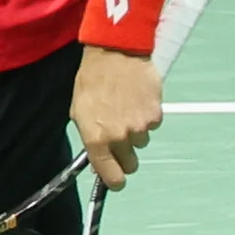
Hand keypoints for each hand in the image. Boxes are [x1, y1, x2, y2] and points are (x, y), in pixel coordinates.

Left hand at [70, 45, 160, 189]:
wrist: (115, 54)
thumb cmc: (92, 81)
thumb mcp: (79, 112)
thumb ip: (90, 139)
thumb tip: (99, 161)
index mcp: (97, 139)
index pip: (112, 176)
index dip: (114, 180)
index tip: (116, 179)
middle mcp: (120, 137)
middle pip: (130, 164)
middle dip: (125, 155)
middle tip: (120, 137)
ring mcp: (140, 126)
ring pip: (141, 142)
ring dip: (135, 131)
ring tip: (125, 108)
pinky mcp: (155, 114)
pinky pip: (152, 125)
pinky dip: (146, 117)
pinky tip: (137, 100)